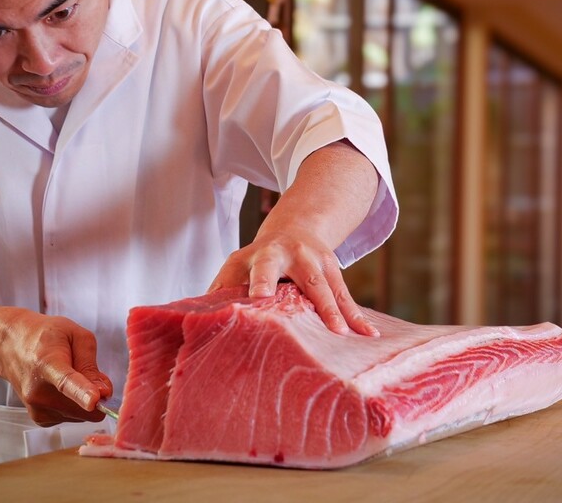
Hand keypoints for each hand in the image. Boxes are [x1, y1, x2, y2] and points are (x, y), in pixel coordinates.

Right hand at [0, 308, 113, 425]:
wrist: (11, 346)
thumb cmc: (45, 336)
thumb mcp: (74, 335)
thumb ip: (91, 363)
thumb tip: (104, 392)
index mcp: (48, 364)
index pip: (66, 382)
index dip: (83, 393)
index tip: (95, 400)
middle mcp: (38, 391)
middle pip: (83, 407)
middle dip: (96, 394)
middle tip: (84, 372)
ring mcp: (37, 408)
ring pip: (81, 415)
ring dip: (83, 399)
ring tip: (67, 376)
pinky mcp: (40, 419)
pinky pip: (72, 417)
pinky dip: (74, 405)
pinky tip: (60, 388)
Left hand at [208, 226, 378, 336]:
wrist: (297, 227)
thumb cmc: (259, 261)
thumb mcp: (237, 268)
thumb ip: (220, 292)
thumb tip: (193, 323)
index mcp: (257, 256)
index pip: (254, 269)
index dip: (257, 282)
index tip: (257, 298)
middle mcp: (285, 254)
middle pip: (292, 273)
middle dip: (301, 293)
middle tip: (301, 312)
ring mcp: (312, 260)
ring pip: (323, 286)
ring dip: (334, 310)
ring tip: (341, 334)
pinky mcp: (332, 270)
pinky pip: (344, 295)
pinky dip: (356, 316)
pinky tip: (368, 334)